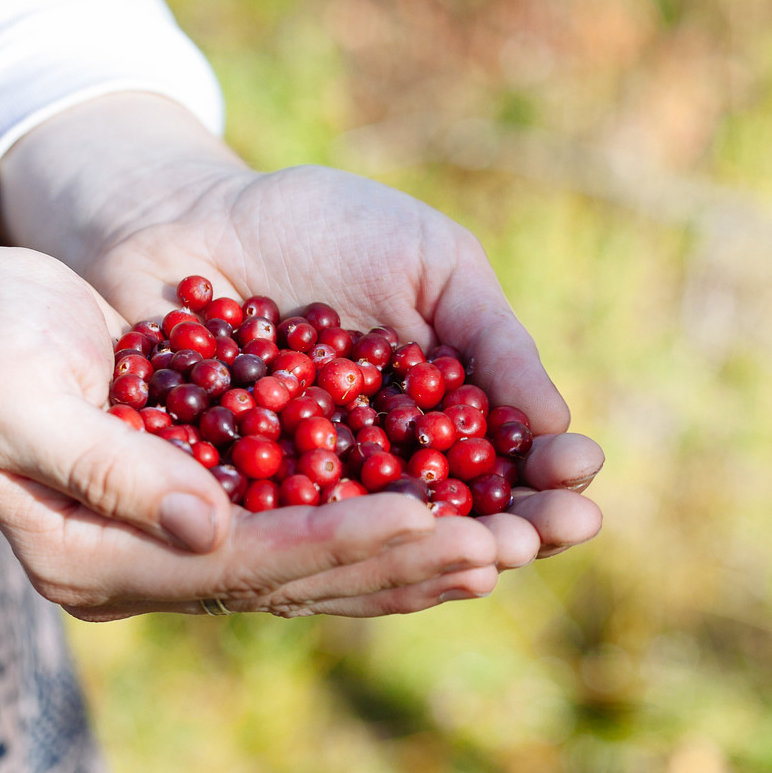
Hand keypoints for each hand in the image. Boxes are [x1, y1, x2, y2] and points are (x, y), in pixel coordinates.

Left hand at [0, 93, 604, 570]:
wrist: (191, 217)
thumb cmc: (324, 226)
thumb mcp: (432, 262)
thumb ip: (492, 338)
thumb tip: (557, 425)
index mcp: (446, 408)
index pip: (511, 459)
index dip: (549, 473)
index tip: (580, 470)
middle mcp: (392, 460)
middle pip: (463, 514)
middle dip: (513, 528)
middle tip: (547, 534)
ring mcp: (322, 486)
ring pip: (391, 538)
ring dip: (444, 552)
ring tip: (494, 556)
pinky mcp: (247, 501)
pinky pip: (297, 533)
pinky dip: (340, 545)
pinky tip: (381, 549)